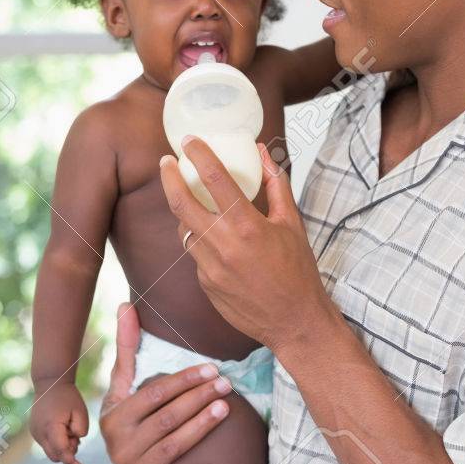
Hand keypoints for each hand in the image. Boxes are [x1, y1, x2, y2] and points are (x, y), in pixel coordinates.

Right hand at [29, 381, 88, 463]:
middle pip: (55, 456)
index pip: (62, 452)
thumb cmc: (68, 397)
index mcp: (51, 428)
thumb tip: (73, 445)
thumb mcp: (81, 412)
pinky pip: (47, 444)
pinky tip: (62, 426)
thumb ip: (81, 431)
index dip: (72, 462)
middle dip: (68, 451)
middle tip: (74, 433)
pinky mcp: (34, 431)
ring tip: (68, 427)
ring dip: (62, 446)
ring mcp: (34, 432)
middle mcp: (39, 433)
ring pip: (51, 451)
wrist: (50, 383)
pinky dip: (56, 441)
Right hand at [99, 302, 233, 463]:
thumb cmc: (127, 412)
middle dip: (198, 399)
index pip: (154, 395)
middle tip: (226, 383)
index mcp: (114, 417)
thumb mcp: (122, 383)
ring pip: (174, 446)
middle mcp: (121, 445)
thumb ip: (127, 347)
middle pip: (167, 419)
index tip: (210, 368)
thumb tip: (125, 304)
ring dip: (201, 427)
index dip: (183, 381)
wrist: (122, 458)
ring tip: (226, 407)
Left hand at [159, 138, 334, 353]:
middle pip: (181, 203)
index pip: (214, 178)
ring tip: (191, 200)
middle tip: (166, 162)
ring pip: (184, 230)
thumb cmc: (298, 272)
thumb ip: (275, 184)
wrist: (295, 322)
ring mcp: (210, 268)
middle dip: (168, 177)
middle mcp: (224, 246)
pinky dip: (201, 242)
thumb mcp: (291, 223)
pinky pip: (195, 255)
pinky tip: (217, 243)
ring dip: (183, 212)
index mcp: (248, 226)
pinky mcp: (205, 285)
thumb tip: (261, 152)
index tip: (189, 141)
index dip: (197, 154)